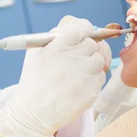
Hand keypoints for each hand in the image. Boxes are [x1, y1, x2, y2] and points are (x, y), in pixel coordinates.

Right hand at [0, 16, 110, 136]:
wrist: (34, 112)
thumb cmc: (35, 81)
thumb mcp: (36, 51)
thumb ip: (56, 33)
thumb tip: (76, 23)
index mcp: (58, 45)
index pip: (83, 26)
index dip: (85, 30)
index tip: (84, 34)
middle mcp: (73, 57)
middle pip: (93, 43)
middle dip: (86, 49)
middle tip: (75, 59)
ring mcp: (84, 73)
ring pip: (99, 59)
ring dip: (91, 64)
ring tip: (77, 73)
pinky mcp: (92, 89)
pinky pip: (101, 76)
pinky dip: (93, 79)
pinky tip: (79, 84)